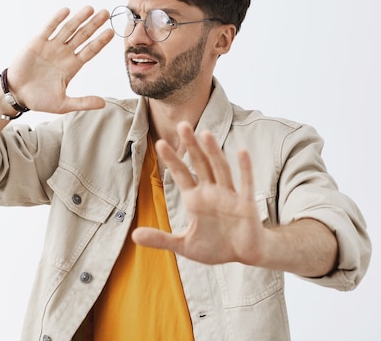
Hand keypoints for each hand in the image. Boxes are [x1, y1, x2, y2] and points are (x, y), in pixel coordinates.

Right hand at [5, 6, 113, 113]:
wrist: (16, 95)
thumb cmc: (39, 100)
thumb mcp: (63, 104)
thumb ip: (83, 102)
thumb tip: (103, 104)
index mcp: (72, 66)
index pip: (90, 51)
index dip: (100, 41)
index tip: (111, 33)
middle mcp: (64, 54)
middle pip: (83, 36)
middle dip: (94, 25)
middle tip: (106, 13)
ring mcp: (51, 47)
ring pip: (68, 29)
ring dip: (79, 19)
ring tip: (90, 8)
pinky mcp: (37, 43)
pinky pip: (49, 28)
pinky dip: (57, 19)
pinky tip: (66, 11)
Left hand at [131, 122, 265, 264]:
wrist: (244, 255)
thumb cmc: (216, 247)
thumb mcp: (184, 245)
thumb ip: (161, 239)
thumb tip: (134, 236)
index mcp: (196, 199)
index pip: (181, 175)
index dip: (172, 160)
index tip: (160, 143)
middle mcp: (212, 192)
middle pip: (200, 164)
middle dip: (191, 146)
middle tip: (182, 125)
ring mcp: (229, 196)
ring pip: (220, 169)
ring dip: (213, 152)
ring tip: (205, 134)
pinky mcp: (246, 204)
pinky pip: (245, 184)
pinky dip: (245, 168)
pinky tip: (242, 152)